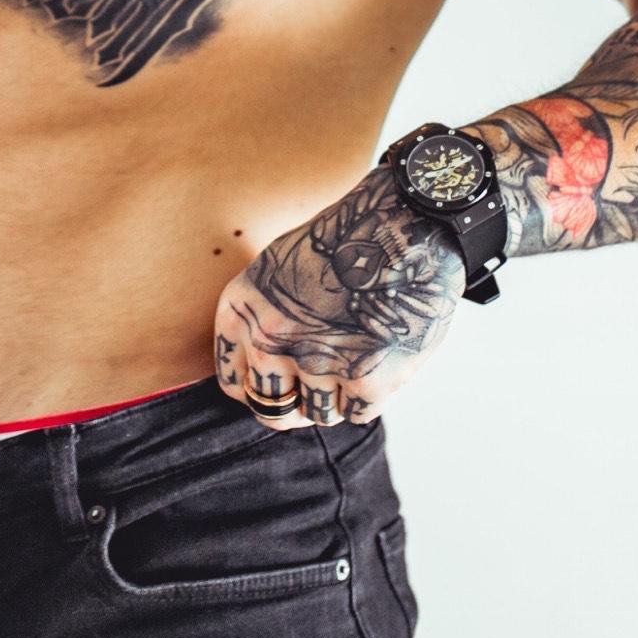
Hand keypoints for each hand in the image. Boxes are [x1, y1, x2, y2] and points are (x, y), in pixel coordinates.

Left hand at [212, 163, 463, 430]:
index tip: (284, 381)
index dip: (262, 387)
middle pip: (271, 409)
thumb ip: (261, 319)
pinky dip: (372, 390)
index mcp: (242, 312)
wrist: (404, 224)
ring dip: (338, 393)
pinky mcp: (366, 379)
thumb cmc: (345, 242)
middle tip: (324, 377)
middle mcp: (270, 340)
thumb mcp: (278, 269)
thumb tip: (260, 367)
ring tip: (357, 349)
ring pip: (319, 413)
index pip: (234, 383)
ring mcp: (317, 362)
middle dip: (298, 401)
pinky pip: (358, 411)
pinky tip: (380, 350)